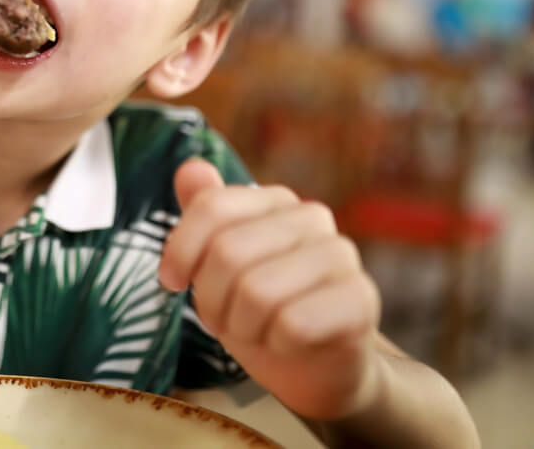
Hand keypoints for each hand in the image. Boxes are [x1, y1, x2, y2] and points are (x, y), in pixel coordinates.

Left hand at [159, 159, 382, 421]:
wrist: (316, 367)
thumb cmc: (260, 310)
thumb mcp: (219, 263)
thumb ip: (206, 214)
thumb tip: (190, 167)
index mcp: (275, 200)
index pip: (212, 206)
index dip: (181, 250)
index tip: (172, 281)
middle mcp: (312, 217)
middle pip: (228, 252)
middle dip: (211, 299)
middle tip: (222, 319)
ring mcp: (341, 255)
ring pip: (257, 292)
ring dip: (243, 326)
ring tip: (256, 330)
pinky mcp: (361, 299)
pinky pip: (293, 324)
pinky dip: (276, 343)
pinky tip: (288, 342)